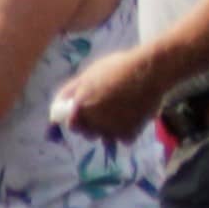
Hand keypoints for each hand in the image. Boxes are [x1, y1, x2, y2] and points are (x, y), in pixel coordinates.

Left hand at [50, 40, 180, 146]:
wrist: (150, 71)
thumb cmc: (118, 67)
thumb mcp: (89, 73)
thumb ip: (71, 91)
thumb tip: (58, 105)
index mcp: (80, 107)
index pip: (72, 125)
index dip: (78, 120)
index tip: (86, 113)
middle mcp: (93, 122)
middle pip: (89, 133)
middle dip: (94, 126)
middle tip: (107, 110)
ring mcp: (111, 130)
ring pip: (106, 138)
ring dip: (110, 130)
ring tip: (122, 112)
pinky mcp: (128, 134)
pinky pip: (123, 139)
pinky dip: (127, 132)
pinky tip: (133, 117)